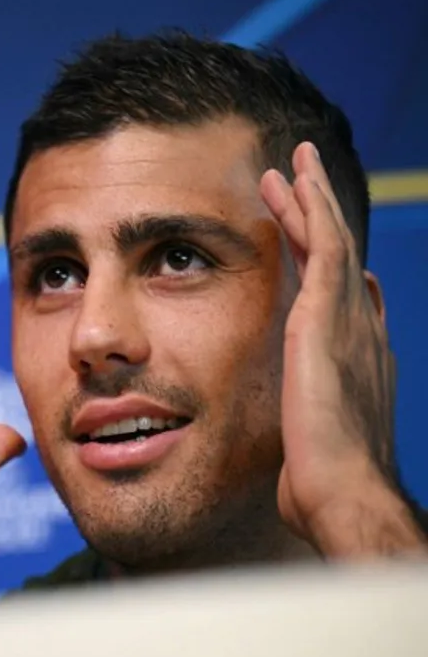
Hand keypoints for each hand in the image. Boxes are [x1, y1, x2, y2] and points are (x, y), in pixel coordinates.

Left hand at [260, 142, 403, 546]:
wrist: (343, 492)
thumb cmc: (323, 485)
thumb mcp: (313, 444)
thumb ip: (307, 423)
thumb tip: (300, 425)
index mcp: (356, 360)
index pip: (343, 301)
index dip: (328, 267)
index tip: (315, 244)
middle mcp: (361, 332)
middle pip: (338, 262)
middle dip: (319, 221)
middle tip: (299, 183)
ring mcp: (350, 322)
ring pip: (333, 242)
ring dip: (314, 200)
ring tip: (295, 164)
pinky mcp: (328, 318)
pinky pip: (326, 246)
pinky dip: (314, 210)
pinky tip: (298, 182)